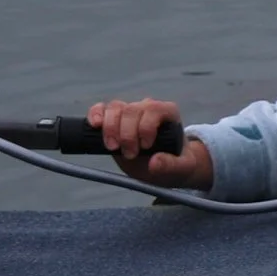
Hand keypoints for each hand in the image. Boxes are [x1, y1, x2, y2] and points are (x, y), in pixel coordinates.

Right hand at [86, 97, 213, 189]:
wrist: (165, 167)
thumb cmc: (177, 163)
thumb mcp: (181, 168)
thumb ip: (171, 165)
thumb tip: (154, 163)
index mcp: (168, 112)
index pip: (154, 109)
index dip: (146, 127)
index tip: (145, 147)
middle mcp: (148, 108)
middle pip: (131, 110)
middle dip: (127, 133)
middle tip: (129, 155)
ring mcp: (130, 111)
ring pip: (114, 108)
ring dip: (110, 128)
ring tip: (113, 148)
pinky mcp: (114, 119)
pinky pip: (101, 109)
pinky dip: (95, 114)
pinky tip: (95, 126)